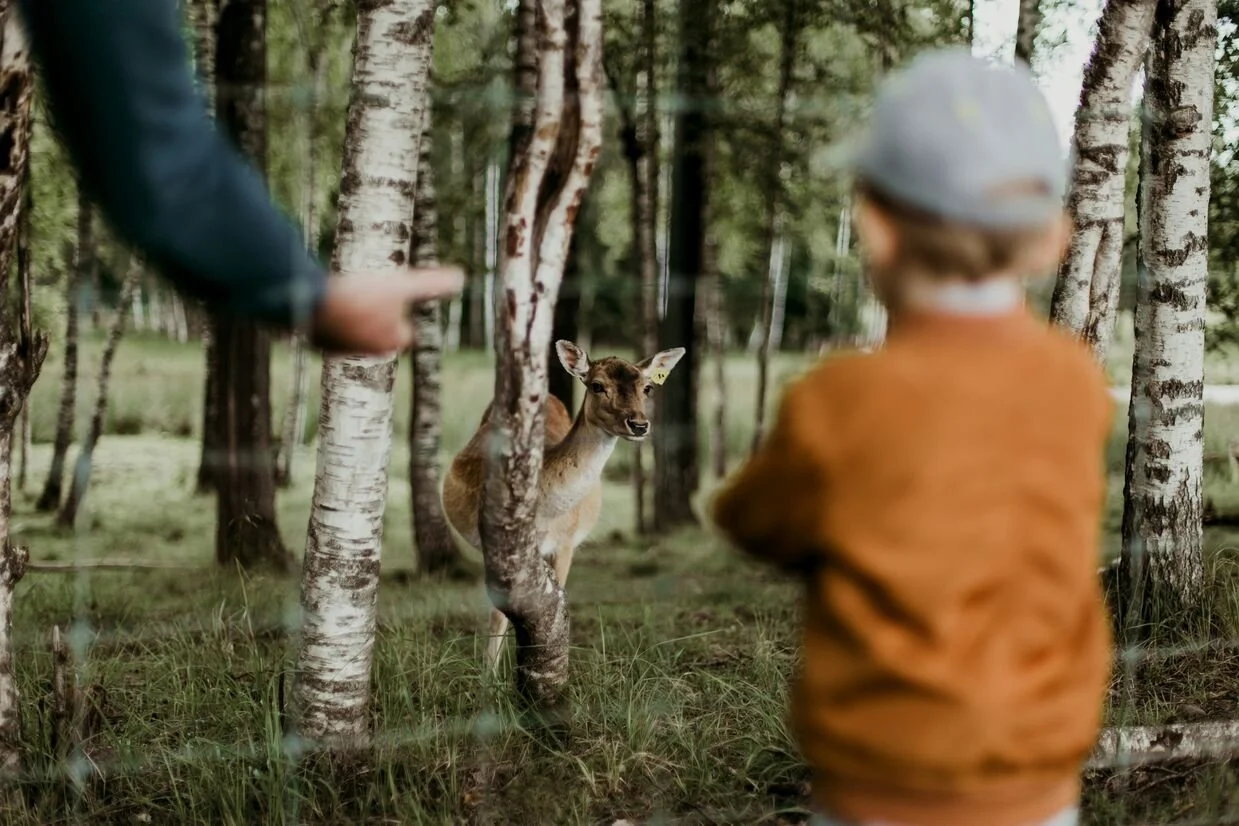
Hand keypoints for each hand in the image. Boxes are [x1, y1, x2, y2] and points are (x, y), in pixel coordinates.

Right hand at [308, 266, 465, 355]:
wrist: (313, 304)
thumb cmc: (363, 296)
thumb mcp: (402, 285)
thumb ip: (431, 284)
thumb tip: (461, 278)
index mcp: (392, 341)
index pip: (403, 332)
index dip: (398, 316)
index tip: (392, 300)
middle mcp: (368, 352)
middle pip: (378, 334)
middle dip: (375, 319)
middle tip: (368, 298)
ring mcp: (341, 350)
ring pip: (354, 334)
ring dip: (353, 319)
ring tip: (349, 299)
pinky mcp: (320, 344)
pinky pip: (331, 332)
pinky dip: (332, 320)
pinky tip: (328, 303)